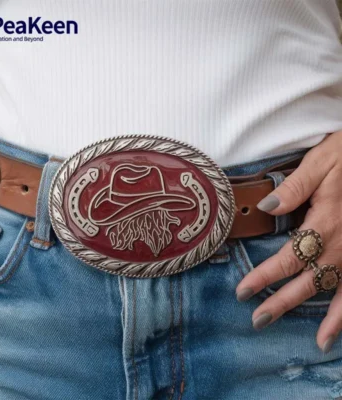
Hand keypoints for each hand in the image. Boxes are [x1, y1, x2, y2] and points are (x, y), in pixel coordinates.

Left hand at [236, 131, 341, 352]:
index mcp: (325, 223)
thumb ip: (294, 188)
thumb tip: (265, 208)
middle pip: (306, 281)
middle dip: (281, 302)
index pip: (287, 259)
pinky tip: (335, 335)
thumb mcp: (320, 163)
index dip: (263, 277)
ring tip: (306, 340)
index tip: (242, 292)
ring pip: (332, 290)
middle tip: (257, 320)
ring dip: (317, 316)